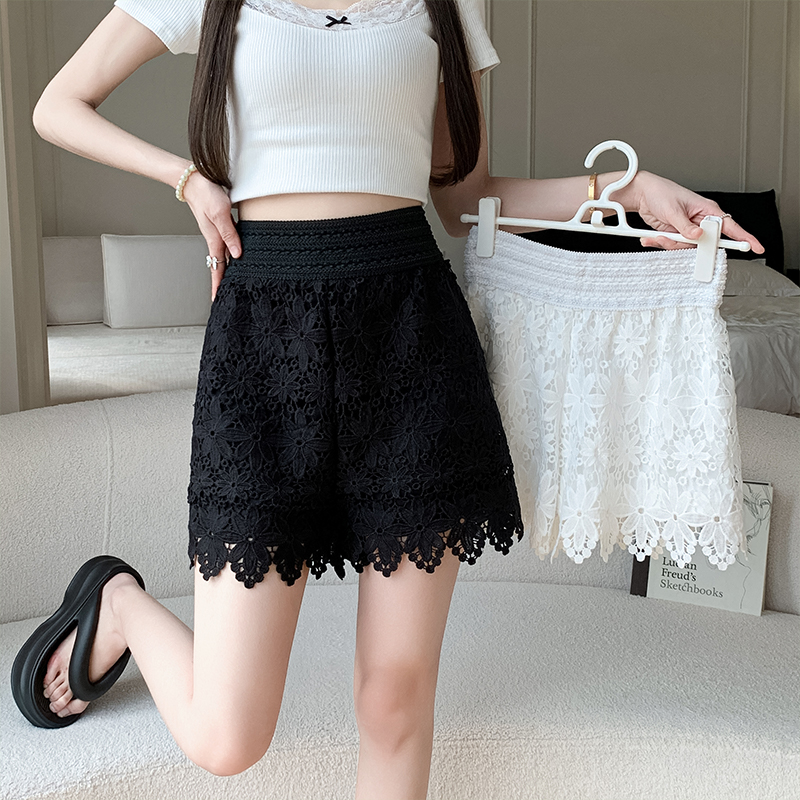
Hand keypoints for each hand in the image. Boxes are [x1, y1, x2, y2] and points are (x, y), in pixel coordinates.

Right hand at [181, 169, 241, 300]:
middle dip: (221, 283)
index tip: (217, 300)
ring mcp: (217, 233)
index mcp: (215, 240)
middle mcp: (216, 239)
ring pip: (223, 257)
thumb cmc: (207, 194)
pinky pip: (226, 246)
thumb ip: (230, 234)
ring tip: (232, 284)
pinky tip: (235, 258)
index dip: (218, 285)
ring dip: (226, 271)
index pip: (217, 268)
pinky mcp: (220, 226)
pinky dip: (229, 256)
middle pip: (219, 267)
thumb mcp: (221, 213)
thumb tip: (238, 254)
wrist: (194, 180)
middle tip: (226, 298)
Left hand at [631, 171, 764, 253]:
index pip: (730, 226)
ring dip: (671, 244)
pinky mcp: (677, 234)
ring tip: (659, 235)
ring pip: (688, 247)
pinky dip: (663, 244)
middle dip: (688, 244)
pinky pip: (675, 246)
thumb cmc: (661, 193)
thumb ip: (685, 226)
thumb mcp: (673, 211)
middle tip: (676, 239)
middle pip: (706, 242)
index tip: (755, 247)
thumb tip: (698, 236)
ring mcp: (689, 229)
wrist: (643, 195)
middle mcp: (700, 220)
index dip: (744, 237)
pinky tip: (653, 237)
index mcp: (707, 209)